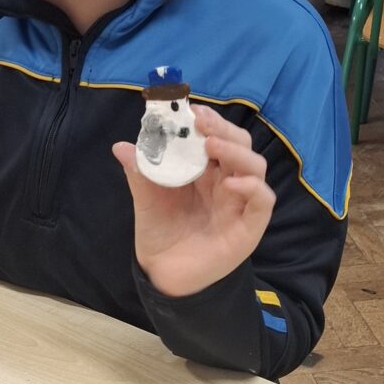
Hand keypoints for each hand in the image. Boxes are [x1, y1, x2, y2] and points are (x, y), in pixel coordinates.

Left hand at [113, 106, 274, 298]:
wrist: (163, 273)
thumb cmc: (161, 231)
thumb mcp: (146, 198)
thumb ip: (140, 172)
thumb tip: (120, 146)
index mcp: (207, 171)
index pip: (217, 136)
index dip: (209, 121)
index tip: (191, 110)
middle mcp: (228, 182)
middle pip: (240, 145)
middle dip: (223, 129)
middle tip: (201, 123)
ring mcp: (241, 203)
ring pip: (255, 166)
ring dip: (237, 151)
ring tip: (212, 146)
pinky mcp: (249, 227)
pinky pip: (263, 201)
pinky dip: (251, 188)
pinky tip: (230, 184)